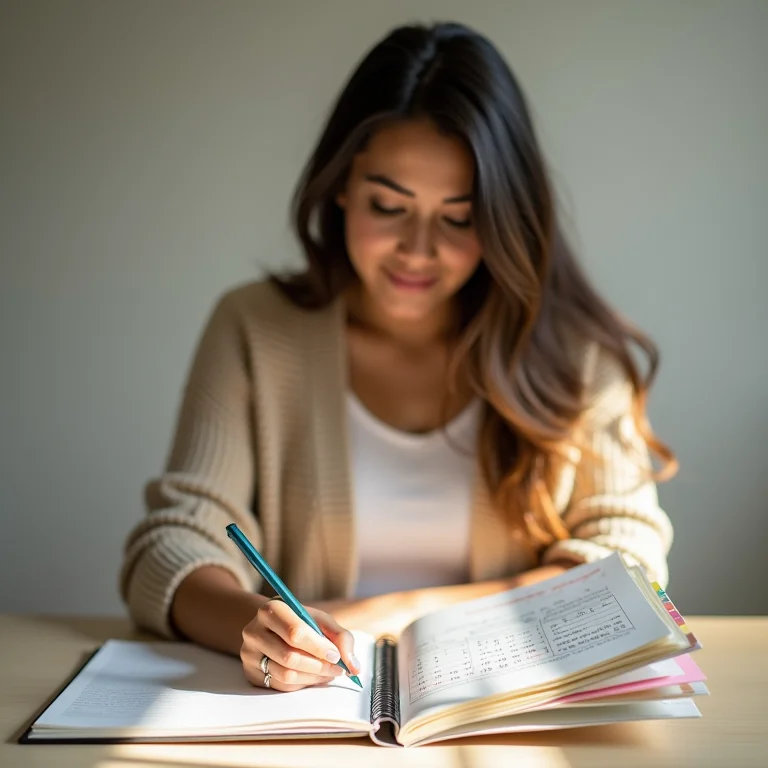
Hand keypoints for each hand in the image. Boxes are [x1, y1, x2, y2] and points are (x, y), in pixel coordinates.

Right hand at [240, 598, 360, 691]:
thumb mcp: (321, 620)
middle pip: (289, 657)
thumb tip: (354, 667)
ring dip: (313, 678)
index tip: (336, 655)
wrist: (271, 627)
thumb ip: (341, 637)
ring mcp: (249, 654)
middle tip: (338, 669)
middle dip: (319, 666)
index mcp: (272, 610)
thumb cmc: (300, 622)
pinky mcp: (250, 674)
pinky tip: (313, 677)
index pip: (295, 633)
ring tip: (328, 673)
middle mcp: (254, 631)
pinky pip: (280, 686)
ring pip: (285, 675)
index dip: (318, 647)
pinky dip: (302, 684)